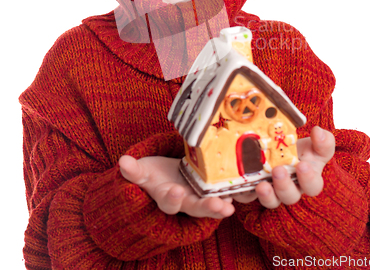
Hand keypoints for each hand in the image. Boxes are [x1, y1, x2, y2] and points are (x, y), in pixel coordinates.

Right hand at [119, 155, 234, 218]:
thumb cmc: (153, 174)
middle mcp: (186, 201)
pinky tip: (246, 190)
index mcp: (167, 197)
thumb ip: (134, 170)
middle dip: (208, 207)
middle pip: (197, 207)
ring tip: (232, 205)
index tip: (175, 191)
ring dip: (223, 204)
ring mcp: (200, 196)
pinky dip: (235, 192)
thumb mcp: (142, 172)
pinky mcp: (213, 188)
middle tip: (220, 206)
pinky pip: (226, 192)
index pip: (169, 202)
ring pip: (213, 203)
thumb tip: (122, 162)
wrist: (166, 176)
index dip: (172, 198)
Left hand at [232, 126, 334, 207]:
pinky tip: (240, 186)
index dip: (308, 179)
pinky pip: (247, 197)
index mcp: (308, 179)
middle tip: (278, 170)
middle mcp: (290, 189)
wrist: (278, 147)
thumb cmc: (300, 149)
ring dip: (266, 195)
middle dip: (284, 185)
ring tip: (261, 185)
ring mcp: (271, 191)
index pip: (313, 186)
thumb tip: (319, 132)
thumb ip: (323, 140)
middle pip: (290, 196)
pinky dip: (244, 193)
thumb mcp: (315, 143)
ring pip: (270, 201)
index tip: (302, 165)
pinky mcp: (252, 190)